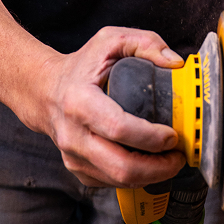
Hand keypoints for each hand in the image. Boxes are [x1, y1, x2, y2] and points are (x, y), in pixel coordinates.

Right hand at [27, 26, 186, 187]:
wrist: (44, 92)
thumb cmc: (81, 67)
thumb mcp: (110, 41)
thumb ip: (145, 42)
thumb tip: (175, 64)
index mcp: (80, 102)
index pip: (119, 129)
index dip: (151, 137)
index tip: (173, 136)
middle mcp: (73, 134)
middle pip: (121, 166)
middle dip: (158, 168)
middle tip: (178, 157)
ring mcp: (73, 156)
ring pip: (119, 180)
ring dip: (151, 176)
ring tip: (170, 162)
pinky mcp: (77, 169)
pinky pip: (112, 183)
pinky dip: (136, 178)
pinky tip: (149, 164)